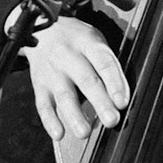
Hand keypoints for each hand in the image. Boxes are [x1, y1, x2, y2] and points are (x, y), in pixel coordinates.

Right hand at [24, 15, 130, 139]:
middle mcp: (69, 56)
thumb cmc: (75, 39)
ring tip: (84, 132)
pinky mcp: (39, 84)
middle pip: (86, 80)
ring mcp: (53, 71)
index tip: (122, 102)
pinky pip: (43, 104)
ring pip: (64, 94)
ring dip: (74, 115)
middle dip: (100, 102)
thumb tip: (122, 96)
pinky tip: (58, 133)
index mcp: (88, 42)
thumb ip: (110, 66)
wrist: (41, 29)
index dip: (114, 83)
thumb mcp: (95, 40)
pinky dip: (50, 120)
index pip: (104, 62)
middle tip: (111, 120)